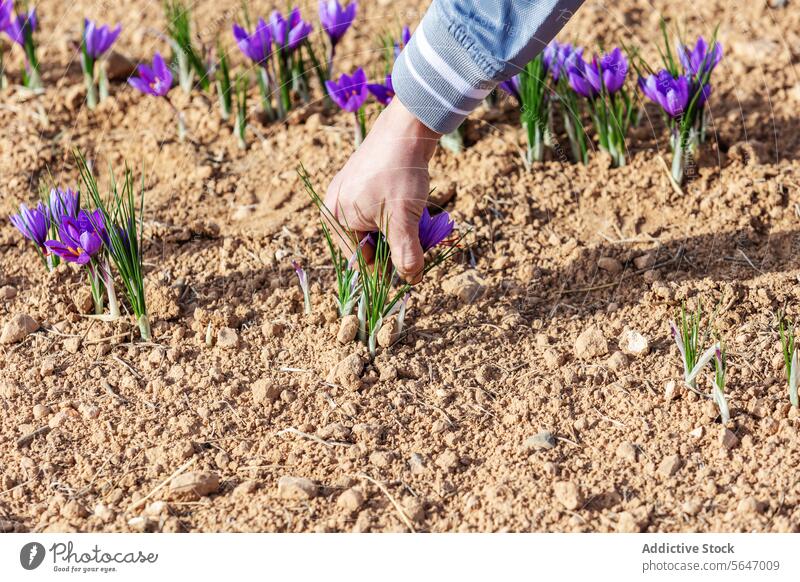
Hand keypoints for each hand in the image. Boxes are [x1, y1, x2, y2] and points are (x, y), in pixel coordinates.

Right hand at [324, 97, 440, 283]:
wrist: (407, 126)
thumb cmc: (399, 172)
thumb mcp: (403, 218)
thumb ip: (406, 254)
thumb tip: (412, 280)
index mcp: (335, 219)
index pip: (361, 262)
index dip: (387, 272)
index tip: (412, 274)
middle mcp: (336, 209)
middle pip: (369, 246)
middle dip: (395, 249)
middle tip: (421, 246)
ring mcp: (349, 196)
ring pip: (378, 230)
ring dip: (400, 234)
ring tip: (420, 225)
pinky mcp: (364, 185)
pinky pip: (380, 214)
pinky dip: (398, 218)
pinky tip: (415, 211)